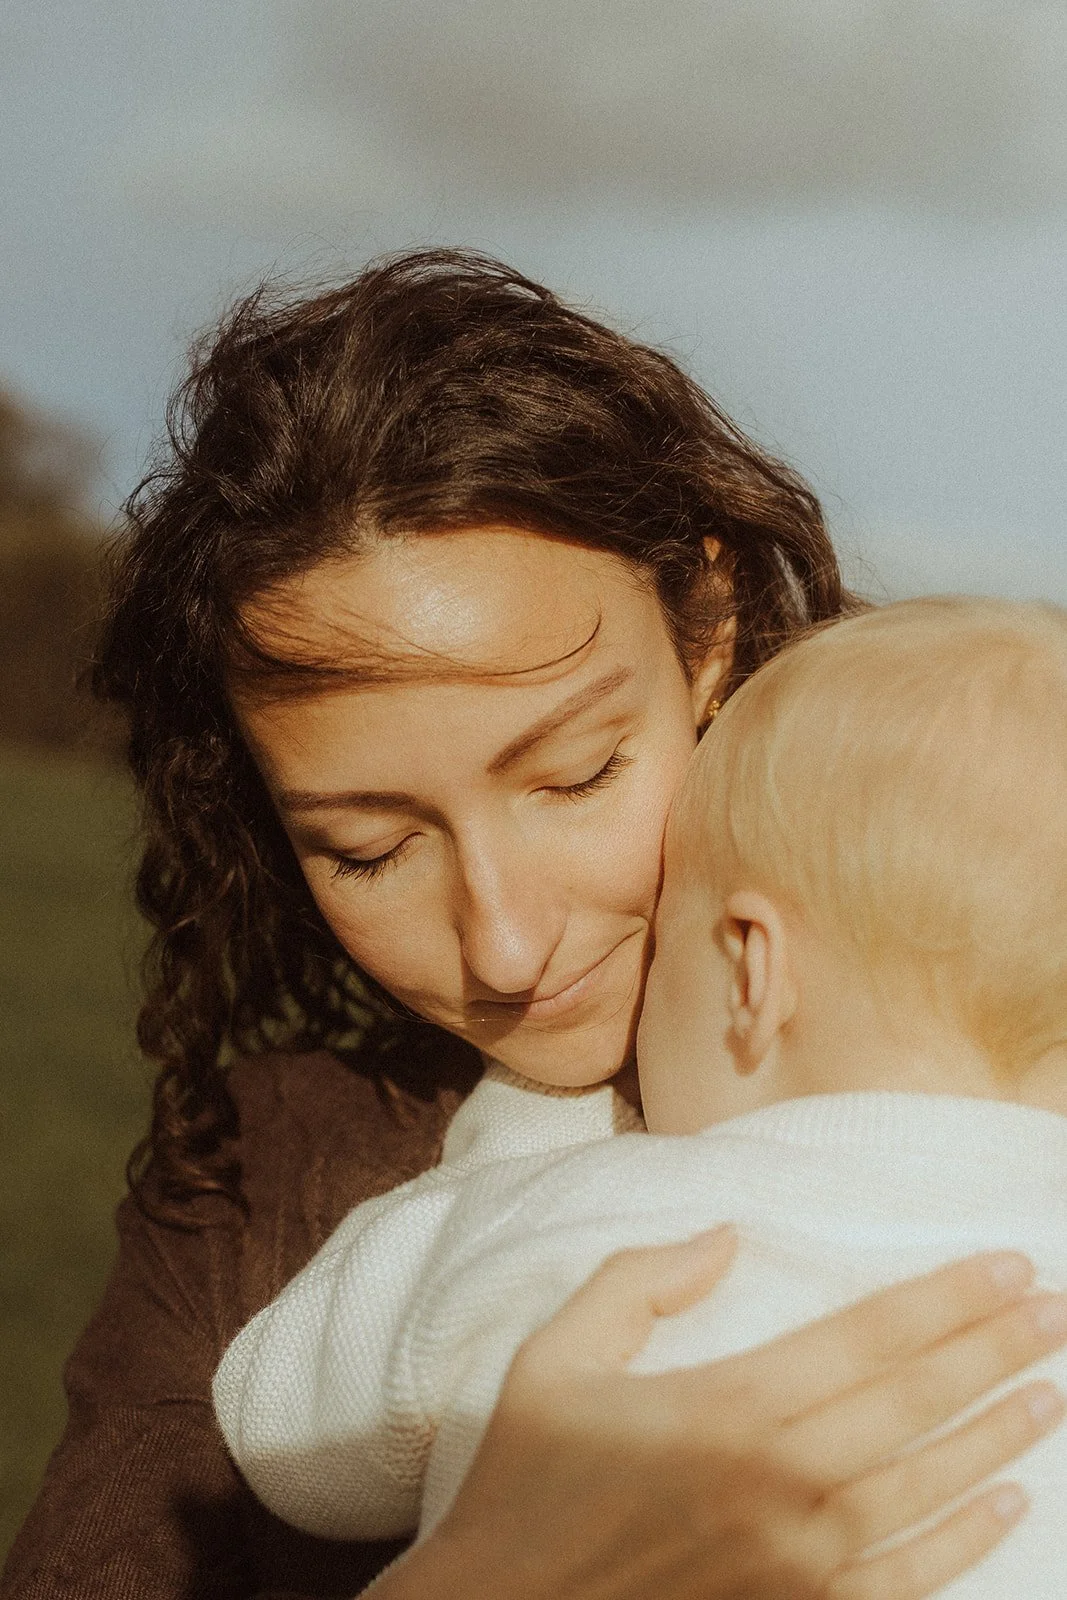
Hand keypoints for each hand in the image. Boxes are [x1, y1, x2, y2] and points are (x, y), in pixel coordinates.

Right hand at [389, 1231, 1065, 1599]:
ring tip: (1049, 1393)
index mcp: (723, 1407)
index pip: (865, 1338)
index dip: (945, 1299)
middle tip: (1052, 1307)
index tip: (1004, 1265)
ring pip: (924, 1488)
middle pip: (911, 1403)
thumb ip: (640, 1283)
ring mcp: (793, 1563)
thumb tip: (728, 1237)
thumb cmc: (522, 1482)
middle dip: (992, 1350)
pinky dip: (962, 1544)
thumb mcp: (552, 1356)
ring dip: (996, 1438)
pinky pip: (902, 1583)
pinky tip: (1009, 1506)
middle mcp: (776, 1483)